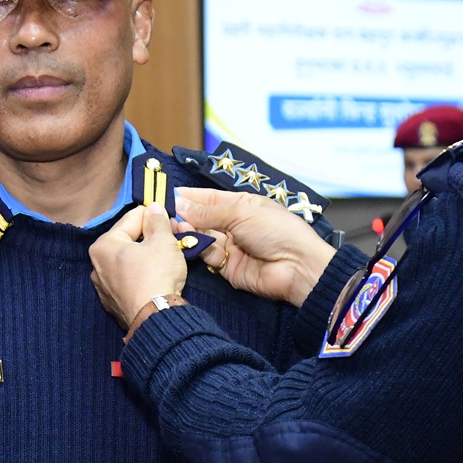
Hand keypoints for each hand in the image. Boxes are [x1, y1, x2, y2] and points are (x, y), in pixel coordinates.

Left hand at [88, 205, 189, 326]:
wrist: (155, 318)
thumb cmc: (157, 275)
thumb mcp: (163, 241)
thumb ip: (157, 220)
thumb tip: (153, 208)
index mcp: (104, 244)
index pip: (133, 218)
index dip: (155, 217)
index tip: (172, 223)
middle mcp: (97, 264)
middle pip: (129, 240)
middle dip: (150, 238)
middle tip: (172, 241)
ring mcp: (103, 287)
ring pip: (129, 261)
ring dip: (146, 257)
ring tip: (166, 261)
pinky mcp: (113, 303)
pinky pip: (128, 281)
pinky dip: (141, 276)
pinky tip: (156, 280)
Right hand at [177, 189, 337, 306]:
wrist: (297, 267)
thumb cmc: (276, 231)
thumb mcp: (241, 213)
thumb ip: (208, 211)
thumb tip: (179, 204)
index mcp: (241, 205)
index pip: (209, 199)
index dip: (189, 197)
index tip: (166, 194)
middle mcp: (234, 224)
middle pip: (202, 218)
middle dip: (185, 215)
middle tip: (165, 213)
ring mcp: (230, 246)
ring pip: (202, 236)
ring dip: (190, 231)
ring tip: (176, 226)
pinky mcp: (226, 267)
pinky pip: (207, 255)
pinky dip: (200, 248)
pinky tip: (192, 242)